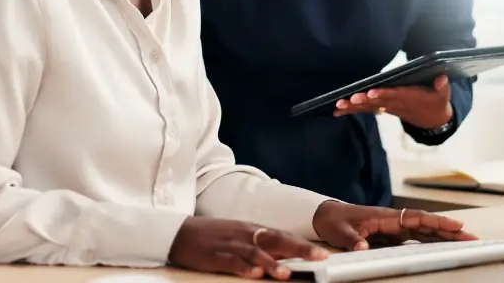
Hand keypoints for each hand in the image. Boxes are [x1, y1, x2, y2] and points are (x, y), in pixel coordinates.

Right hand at [168, 216, 327, 279]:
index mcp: (253, 229)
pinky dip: (244, 268)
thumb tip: (286, 256)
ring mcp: (231, 244)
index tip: (323, 253)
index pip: (283, 236)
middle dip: (299, 250)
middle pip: (276, 240)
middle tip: (318, 258)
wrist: (180, 232)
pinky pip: (232, 262)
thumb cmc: (213, 236)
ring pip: (256, 252)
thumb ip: (261, 244)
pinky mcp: (216, 255)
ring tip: (286, 272)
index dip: (303, 245)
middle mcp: (246, 234)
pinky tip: (254, 274)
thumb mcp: (240, 236)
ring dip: (272, 262)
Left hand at [312, 201, 475, 249]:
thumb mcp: (341, 232)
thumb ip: (354, 239)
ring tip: (465, 242)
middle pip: (427, 224)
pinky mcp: (392, 235)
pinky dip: (431, 242)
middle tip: (472, 237)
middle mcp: (394, 220)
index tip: (455, 225)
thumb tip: (364, 247)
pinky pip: (416, 238)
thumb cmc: (335, 221)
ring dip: (444, 237)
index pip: (417, 218)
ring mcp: (394, 227)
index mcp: (386, 216)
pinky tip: (443, 248)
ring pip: (424, 231)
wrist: (326, 216)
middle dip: (449, 230)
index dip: (436, 222)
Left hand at [333, 75, 453, 128]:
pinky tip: (337, 110)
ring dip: (353, 107)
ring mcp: (388, 108)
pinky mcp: (383, 109)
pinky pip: (366, 110)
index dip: (383, 94)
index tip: (371, 92)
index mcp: (409, 98)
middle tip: (350, 99)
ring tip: (339, 105)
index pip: (394, 95)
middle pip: (378, 102)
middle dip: (364, 101)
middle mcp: (396, 104)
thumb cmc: (436, 102)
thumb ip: (442, 87)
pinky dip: (352, 110)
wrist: (433, 119)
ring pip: (369, 107)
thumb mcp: (443, 95)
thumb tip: (442, 78)